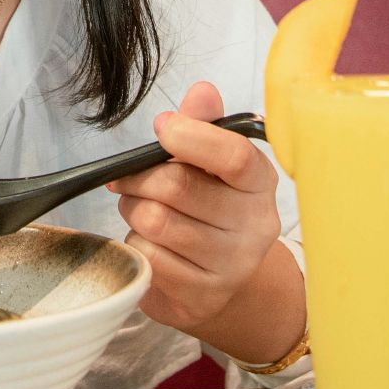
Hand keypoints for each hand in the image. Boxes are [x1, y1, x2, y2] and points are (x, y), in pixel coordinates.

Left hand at [109, 81, 281, 333]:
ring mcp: (230, 266)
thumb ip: (204, 125)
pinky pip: (147, 257)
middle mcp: (254, 227)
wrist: (223, 279)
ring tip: (141, 209)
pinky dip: (136, 245)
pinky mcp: (200, 296)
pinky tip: (152, 244)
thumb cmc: (210, 208)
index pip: (233, 156)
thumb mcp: (212, 163)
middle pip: (177, 188)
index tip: (163, 129)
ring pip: (154, 222)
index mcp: (260, 184)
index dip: (191, 137)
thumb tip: (202, 91)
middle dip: (139, 178)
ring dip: (133, 210)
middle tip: (129, 179)